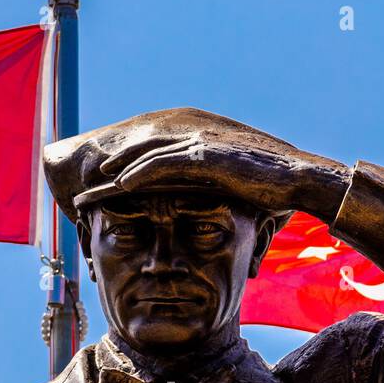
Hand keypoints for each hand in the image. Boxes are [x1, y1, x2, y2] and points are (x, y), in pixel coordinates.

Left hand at [105, 116, 350, 220]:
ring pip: (146, 155)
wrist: (299, 179)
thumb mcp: (235, 197)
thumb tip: (216, 239)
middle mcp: (194, 142)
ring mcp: (199, 145)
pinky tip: (119, 181)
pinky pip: (163, 163)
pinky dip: (139, 171)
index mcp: (198, 151)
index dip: (125, 172)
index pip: (152, 160)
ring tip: (93, 184)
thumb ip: (216, 204)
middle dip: (112, 168)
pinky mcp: (205, 154)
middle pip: (141, 153)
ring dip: (116, 169)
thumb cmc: (273, 192)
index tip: (102, 188)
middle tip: (84, 184)